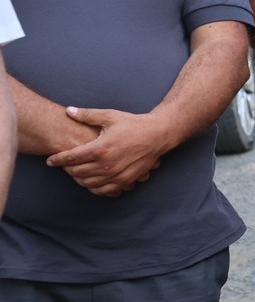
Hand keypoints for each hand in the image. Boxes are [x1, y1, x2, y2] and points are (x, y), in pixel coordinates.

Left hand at [47, 107, 170, 195]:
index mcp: (101, 148)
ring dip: (78, 179)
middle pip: (77, 172)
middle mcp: (107, 164)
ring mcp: (117, 174)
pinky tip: (91, 182)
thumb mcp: (110, 116)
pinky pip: (104, 190)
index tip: (50, 160)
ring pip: (88, 183)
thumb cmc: (134, 124)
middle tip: (64, 164)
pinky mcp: (126, 180)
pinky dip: (94, 188)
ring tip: (76, 172)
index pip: (71, 157)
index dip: (57, 159)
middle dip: (67, 169)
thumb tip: (68, 111)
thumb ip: (87, 115)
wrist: (158, 134)